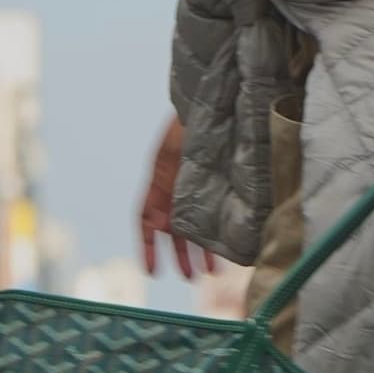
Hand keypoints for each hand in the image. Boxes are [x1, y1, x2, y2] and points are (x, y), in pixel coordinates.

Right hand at [138, 116, 213, 280]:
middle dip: (178, 254)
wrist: (215, 95)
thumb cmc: (196, 118)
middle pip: (170, 227)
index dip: (147, 246)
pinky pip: (212, 211)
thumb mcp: (181, 153)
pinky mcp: (215, 180)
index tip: (151, 272)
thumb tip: (164, 227)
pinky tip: (228, 245)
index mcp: (159, 176)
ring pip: (192, 223)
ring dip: (199, 248)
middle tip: (189, 277)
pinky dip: (217, 229)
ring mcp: (194, 183)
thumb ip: (173, 188)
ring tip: (209, 272)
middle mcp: (174, 183)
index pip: (145, 218)